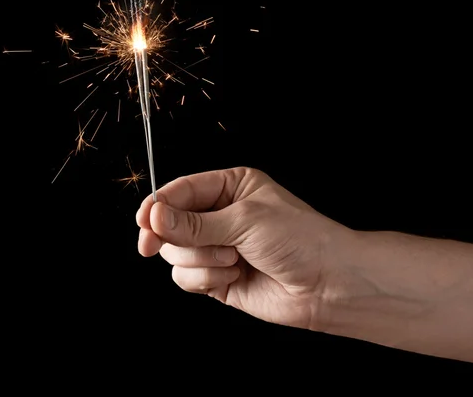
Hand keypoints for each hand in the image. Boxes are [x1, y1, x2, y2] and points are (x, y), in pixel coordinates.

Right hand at [136, 167, 350, 329]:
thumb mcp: (245, 220)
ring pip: (176, 254)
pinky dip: (206, 279)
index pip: (182, 190)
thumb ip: (196, 223)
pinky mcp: (217, 277)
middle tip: (153, 245)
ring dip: (200, 259)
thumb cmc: (300, 239)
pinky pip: (187, 278)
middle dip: (173, 236)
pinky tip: (233, 275)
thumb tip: (155, 216)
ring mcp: (217, 247)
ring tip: (232, 259)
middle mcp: (221, 215)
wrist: (328, 285)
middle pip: (171, 223)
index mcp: (230, 187)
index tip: (143, 220)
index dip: (159, 204)